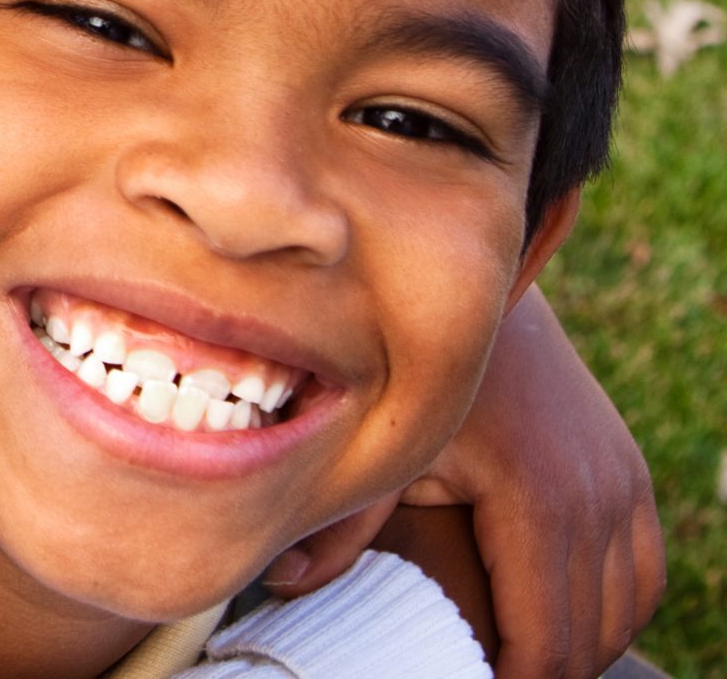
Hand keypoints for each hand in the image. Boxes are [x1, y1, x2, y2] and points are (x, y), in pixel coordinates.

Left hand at [261, 289, 663, 678]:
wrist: (474, 291)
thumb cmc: (413, 366)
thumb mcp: (380, 442)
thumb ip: (341, 519)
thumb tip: (285, 581)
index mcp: (538, 502)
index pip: (545, 641)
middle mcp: (596, 495)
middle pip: (590, 637)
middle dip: (545, 673)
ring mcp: (621, 481)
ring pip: (628, 608)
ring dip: (582, 645)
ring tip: (516, 661)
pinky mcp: (627, 468)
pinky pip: (646, 566)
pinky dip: (614, 605)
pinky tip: (564, 619)